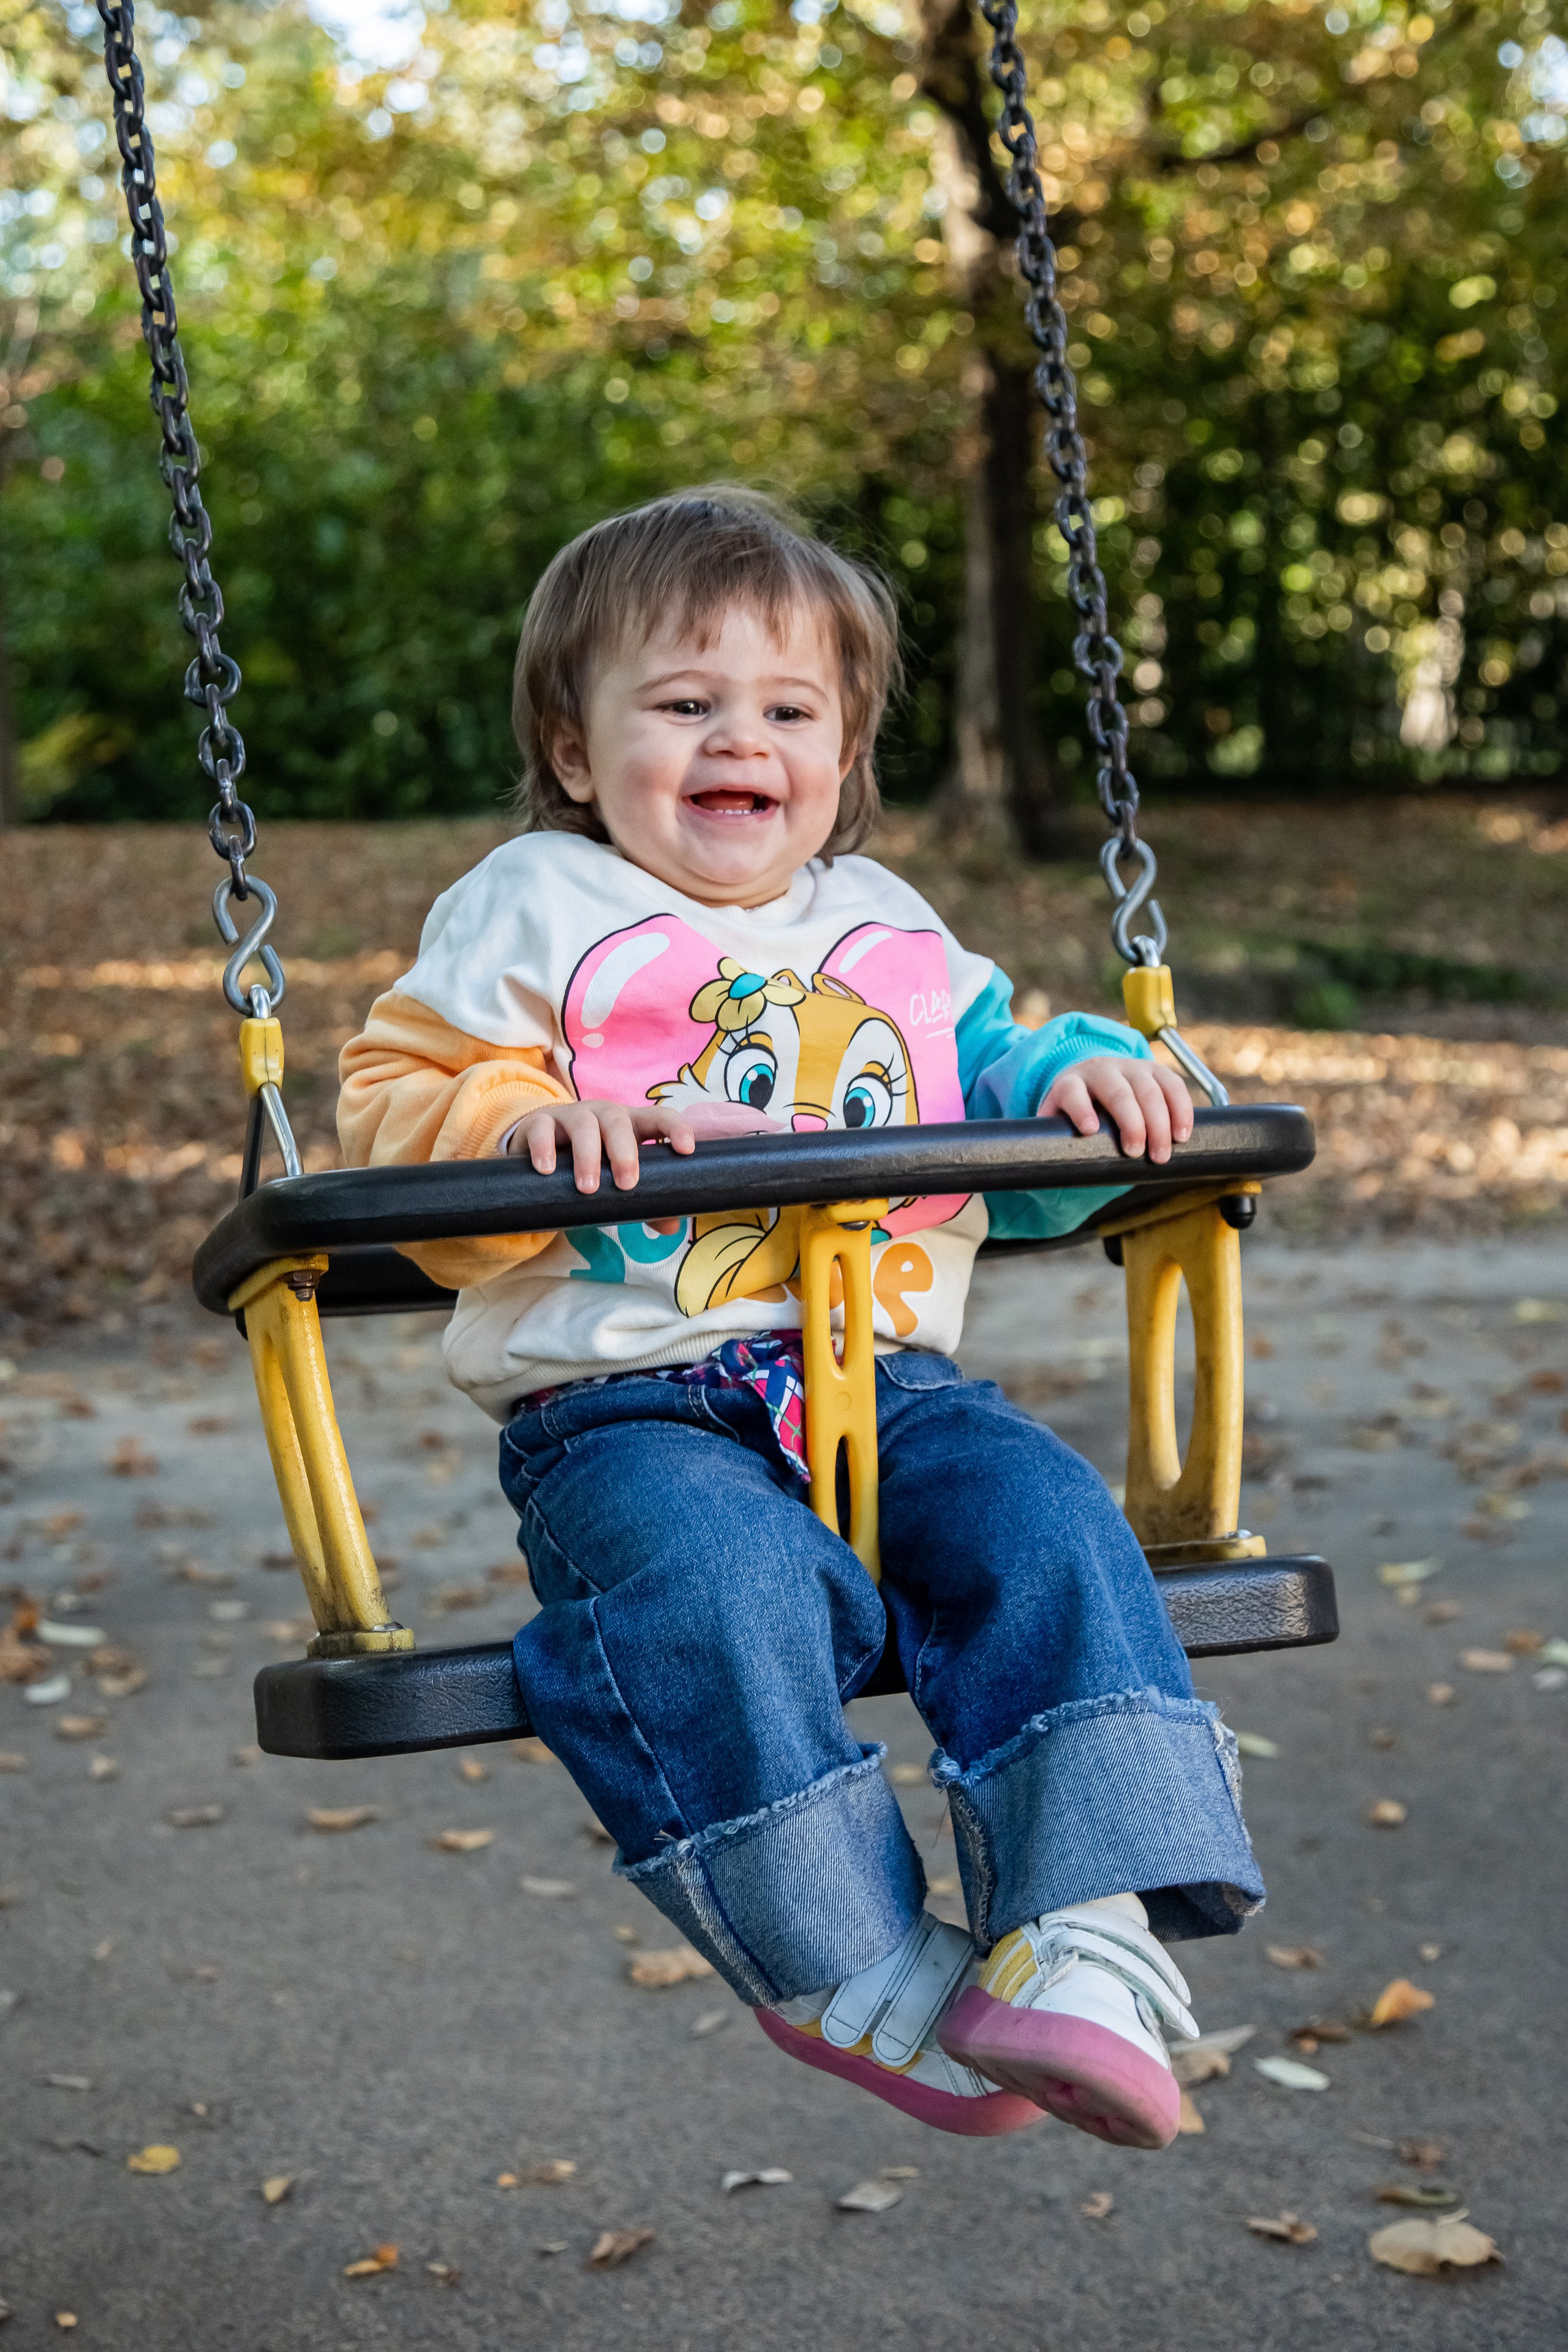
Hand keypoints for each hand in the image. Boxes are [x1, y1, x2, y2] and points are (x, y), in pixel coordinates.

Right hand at [510, 1098, 780, 1231]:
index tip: (686, 1150)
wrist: (539, 1149)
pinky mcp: (539, 1124)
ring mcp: (570, 1116)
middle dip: (624, 1152)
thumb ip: (644, 1203)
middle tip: (626, 1184)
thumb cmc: (591, 1165)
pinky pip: (542, 1129)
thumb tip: (671, 1226)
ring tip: (587, 1189)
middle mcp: (603, 1115)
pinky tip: (547, 1170)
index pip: (659, 1117)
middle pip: (618, 1122)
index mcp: (631, 1126)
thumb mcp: (616, 1180)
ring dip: (587, 1155)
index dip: (676, 1128)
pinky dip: (544, 1148)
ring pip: (583, 1124)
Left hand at [1038, 1055, 1193, 1164]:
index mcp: (1070, 1084)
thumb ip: (1050, 1146)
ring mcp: (1131, 1067)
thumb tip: (1030, 1184)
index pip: (1072, 1093)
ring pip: (1148, 1089)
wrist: (1093, 1080)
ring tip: (1161, 1154)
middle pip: (1118, 1092)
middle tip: (1136, 1153)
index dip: (1080, 1109)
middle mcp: (1100, 1071)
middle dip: (1130, 1122)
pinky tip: (1182, 1134)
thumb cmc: (1074, 1114)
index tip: (1089, 1129)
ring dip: (1159, 1122)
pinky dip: (1181, 1109)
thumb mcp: (1058, 1124)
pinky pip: (1173, 1085)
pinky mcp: (1156, 1070)